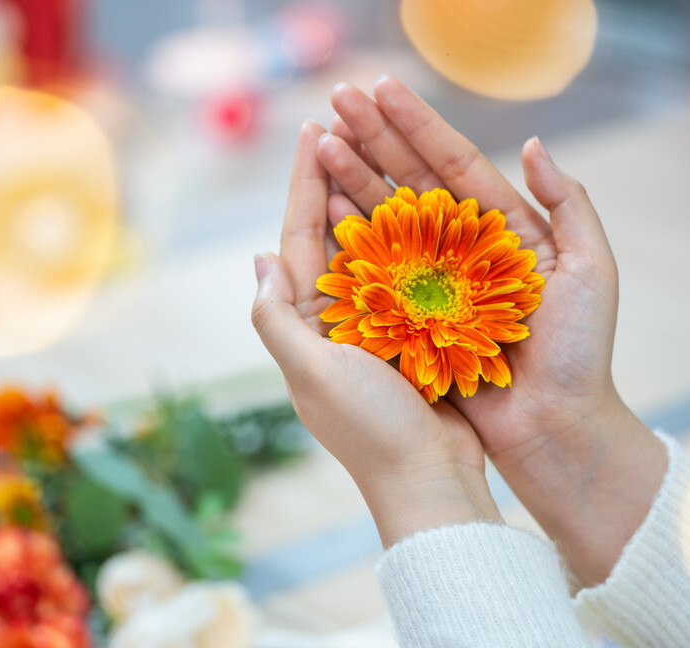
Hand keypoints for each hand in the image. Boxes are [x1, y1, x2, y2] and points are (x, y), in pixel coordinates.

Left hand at [251, 121, 501, 547]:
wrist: (431, 480)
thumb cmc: (370, 429)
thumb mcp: (312, 372)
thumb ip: (278, 318)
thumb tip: (258, 259)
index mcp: (305, 324)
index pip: (297, 239)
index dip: (304, 182)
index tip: (312, 129)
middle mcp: (336, 321)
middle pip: (332, 236)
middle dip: (335, 180)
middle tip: (348, 124)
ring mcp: (376, 329)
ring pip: (372, 251)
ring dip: (373, 200)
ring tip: (380, 149)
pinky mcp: (414, 338)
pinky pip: (410, 277)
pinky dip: (412, 241)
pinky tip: (423, 206)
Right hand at [317, 77, 666, 583]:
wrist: (553, 427)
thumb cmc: (579, 353)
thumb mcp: (590, 270)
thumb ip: (569, 202)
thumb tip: (531, 143)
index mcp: (504, 229)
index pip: (453, 163)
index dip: (416, 124)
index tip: (379, 88)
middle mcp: (463, 249)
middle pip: (412, 181)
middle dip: (374, 139)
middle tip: (335, 100)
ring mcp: (433, 283)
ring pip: (388, 219)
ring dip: (354, 178)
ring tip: (321, 141)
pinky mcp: (411, 318)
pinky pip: (376, 271)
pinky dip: (352, 237)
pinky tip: (325, 205)